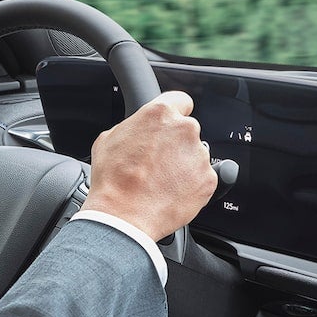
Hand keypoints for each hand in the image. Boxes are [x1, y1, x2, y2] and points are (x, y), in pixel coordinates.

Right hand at [78, 91, 217, 240]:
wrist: (123, 216)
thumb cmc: (113, 179)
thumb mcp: (108, 139)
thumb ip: (132, 126)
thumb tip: (138, 128)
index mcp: (160, 113)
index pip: (180, 100)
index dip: (174, 112)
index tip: (171, 123)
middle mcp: (185, 129)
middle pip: (187, 130)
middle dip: (175, 143)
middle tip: (157, 161)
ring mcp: (199, 155)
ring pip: (195, 154)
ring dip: (183, 164)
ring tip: (162, 181)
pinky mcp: (209, 179)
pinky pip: (203, 177)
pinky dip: (191, 184)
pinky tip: (171, 192)